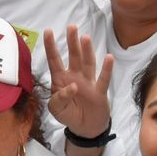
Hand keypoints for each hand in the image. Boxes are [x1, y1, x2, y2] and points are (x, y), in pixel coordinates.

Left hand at [44, 26, 112, 141]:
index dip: (51, 46)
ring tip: (85, 37)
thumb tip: (72, 86)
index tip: (48, 31)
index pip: (54, 60)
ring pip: (87, 63)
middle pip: (73, 56)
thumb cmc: (68, 115)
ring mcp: (88, 82)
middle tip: (72, 27)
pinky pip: (103, 79)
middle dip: (72, 42)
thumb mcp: (56, 109)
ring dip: (87, 50)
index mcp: (60, 79)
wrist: (84, 128)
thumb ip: (59, 98)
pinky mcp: (99, 91)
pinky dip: (106, 69)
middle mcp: (75, 76)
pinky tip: (108, 57)